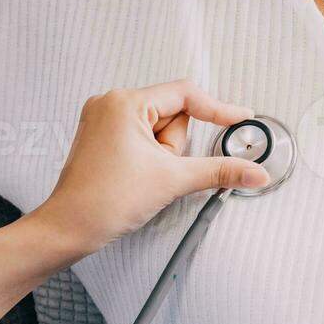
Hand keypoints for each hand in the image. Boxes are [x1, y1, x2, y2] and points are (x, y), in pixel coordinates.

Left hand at [28, 80, 269, 256]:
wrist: (69, 228)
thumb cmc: (104, 201)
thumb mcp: (172, 180)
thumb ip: (219, 170)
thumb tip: (253, 171)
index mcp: (125, 102)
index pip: (185, 95)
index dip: (217, 109)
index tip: (241, 120)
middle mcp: (110, 103)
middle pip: (171, 115)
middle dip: (174, 147)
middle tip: (157, 170)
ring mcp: (102, 120)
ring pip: (156, 130)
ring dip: (161, 155)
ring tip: (141, 177)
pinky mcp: (100, 137)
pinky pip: (140, 139)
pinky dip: (148, 157)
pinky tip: (135, 177)